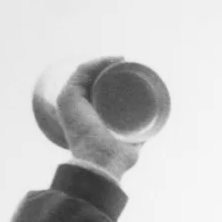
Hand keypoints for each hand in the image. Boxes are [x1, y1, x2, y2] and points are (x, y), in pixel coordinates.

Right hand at [57, 57, 140, 178]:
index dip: (111, 80)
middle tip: (129, 65)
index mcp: (86, 116)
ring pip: (87, 74)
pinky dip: (97, 63)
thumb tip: (153, 130)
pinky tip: (112, 59)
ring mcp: (70, 101)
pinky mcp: (68, 97)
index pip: (95, 92)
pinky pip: (82, 72)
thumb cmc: (116, 158)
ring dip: (105, 63)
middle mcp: (75, 107)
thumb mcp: (130, 143)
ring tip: (124, 60)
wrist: (101, 162)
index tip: (130, 74)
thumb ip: (138, 136)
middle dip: (109, 69)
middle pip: (91, 81)